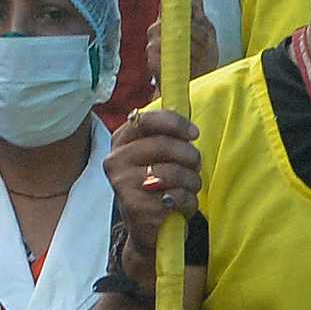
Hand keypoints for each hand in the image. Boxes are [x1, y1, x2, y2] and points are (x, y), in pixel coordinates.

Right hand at [103, 99, 200, 264]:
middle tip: (195, 165)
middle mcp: (115, 161)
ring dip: (192, 181)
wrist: (147, 230)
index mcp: (120, 141)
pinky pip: (176, 197)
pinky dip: (188, 203)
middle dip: (190, 156)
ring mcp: (122, 186)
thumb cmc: (156, 184)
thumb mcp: (156, 153)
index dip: (175, 124)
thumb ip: (163, 126)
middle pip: (164, 146)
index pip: (147, 120)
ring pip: (174, 172)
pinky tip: (180, 207)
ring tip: (189, 188)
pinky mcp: (136, 209)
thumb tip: (168, 80)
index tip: (194, 133)